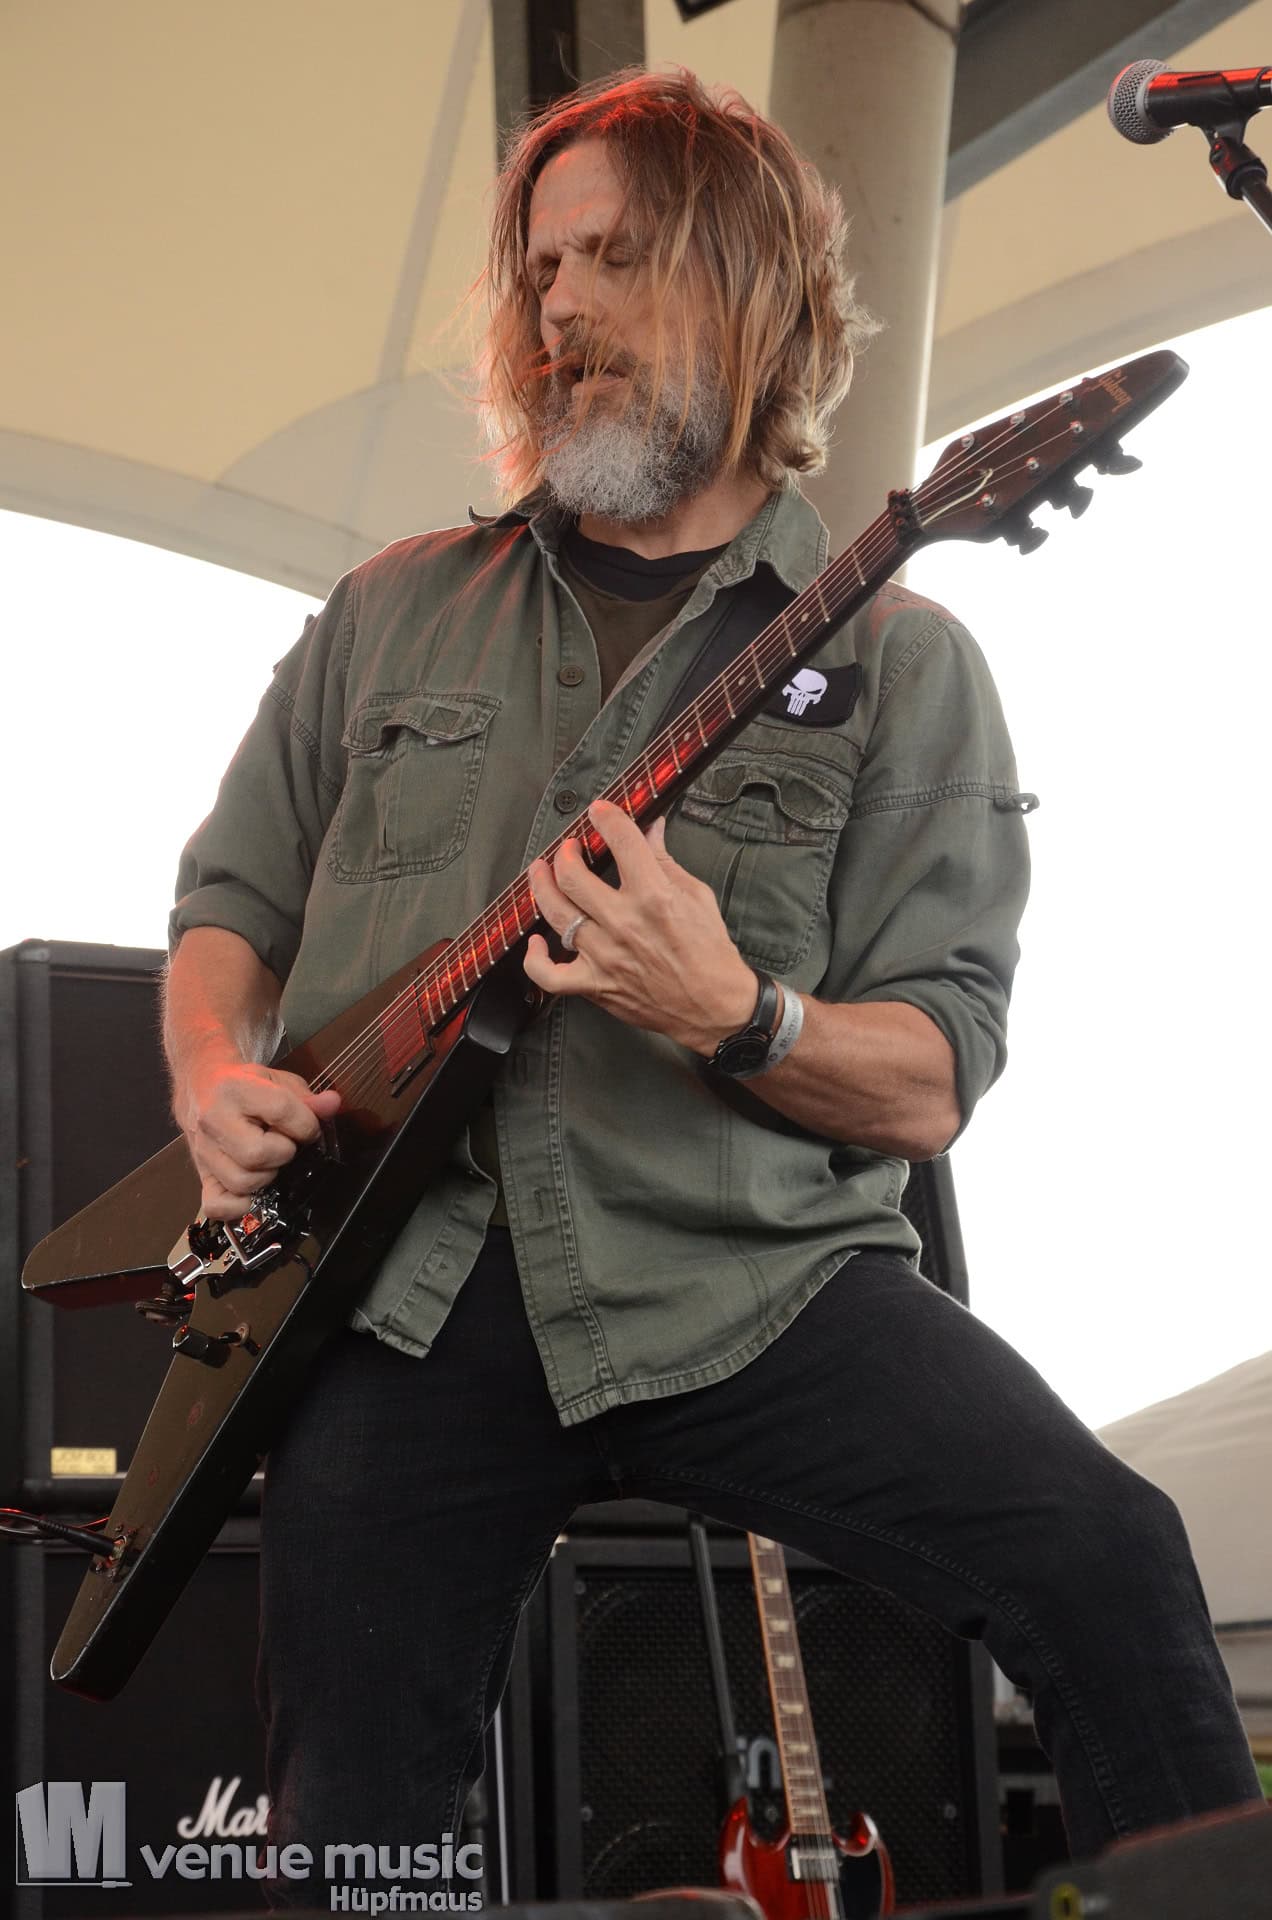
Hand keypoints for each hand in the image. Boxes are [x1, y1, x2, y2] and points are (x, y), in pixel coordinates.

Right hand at [175, 1054, 340, 1221]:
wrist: (200, 1086)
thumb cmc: (244, 1085)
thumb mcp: (276, 1080)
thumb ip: (306, 1097)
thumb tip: (333, 1104)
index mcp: (235, 1089)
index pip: (281, 1111)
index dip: (306, 1124)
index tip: (307, 1128)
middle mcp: (213, 1121)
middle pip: (257, 1154)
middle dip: (284, 1153)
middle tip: (284, 1145)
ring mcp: (203, 1151)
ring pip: (242, 1182)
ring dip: (266, 1177)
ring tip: (269, 1162)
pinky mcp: (202, 1176)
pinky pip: (217, 1206)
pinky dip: (239, 1207)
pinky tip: (253, 1192)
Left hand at [525, 798, 757, 1053]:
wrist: (716, 1006)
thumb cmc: (710, 953)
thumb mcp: (697, 896)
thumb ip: (666, 861)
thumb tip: (651, 829)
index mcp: (654, 896)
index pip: (621, 841)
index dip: (606, 817)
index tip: (599, 811)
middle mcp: (625, 924)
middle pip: (573, 876)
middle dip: (566, 853)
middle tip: (569, 848)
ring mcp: (606, 956)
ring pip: (557, 914)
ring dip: (542, 886)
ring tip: (542, 872)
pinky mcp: (596, 985)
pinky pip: (549, 976)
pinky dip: (535, 959)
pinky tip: (536, 941)